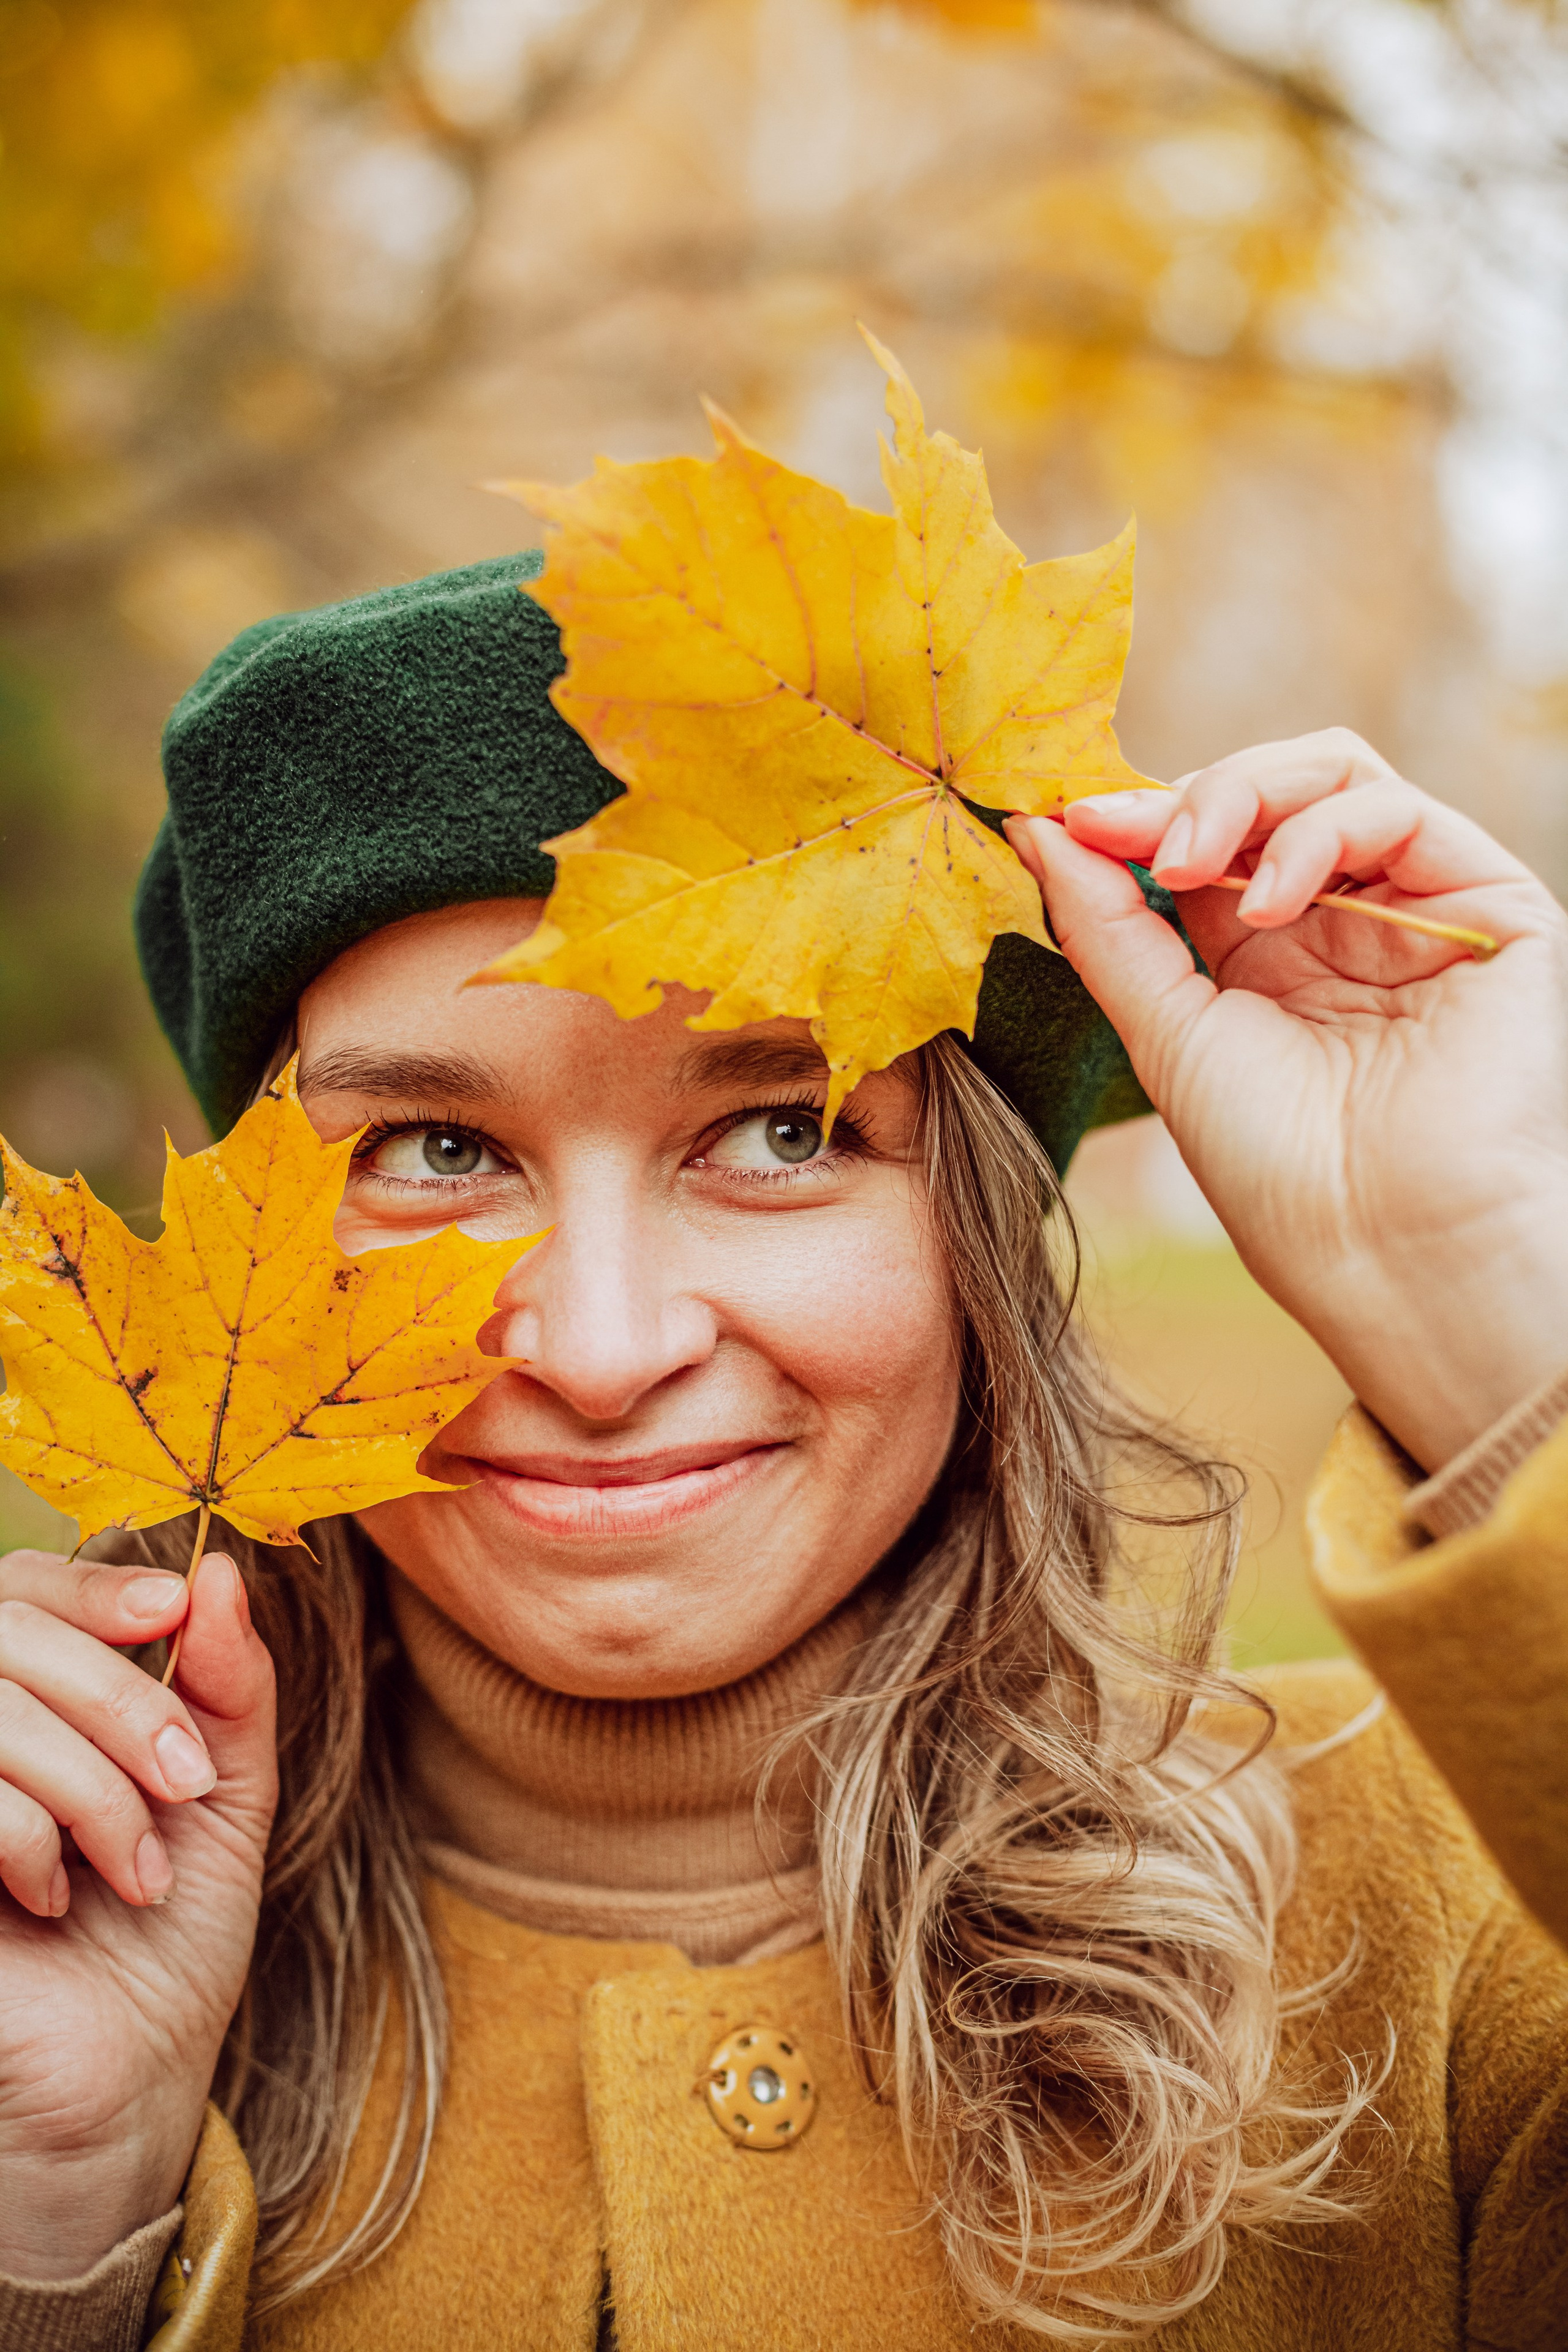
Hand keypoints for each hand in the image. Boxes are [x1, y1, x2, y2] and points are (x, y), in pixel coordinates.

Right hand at [0, 1549, 274, 2279]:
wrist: (124, 2084)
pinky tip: (56, 1896)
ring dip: (93, 1785)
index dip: (96, 1584)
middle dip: (123, 1701)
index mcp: (33, 1700)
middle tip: (187, 1782)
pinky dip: (32, 1837)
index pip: (30, 1584)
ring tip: (137, 1866)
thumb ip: (225, 1683)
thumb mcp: (223, 1793)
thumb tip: (219, 1572)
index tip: (171, 1611)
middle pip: (13, 1628)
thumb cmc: (168, 1941)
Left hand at [1007, 729, 1567, 1470]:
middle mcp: (1344, 926)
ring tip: (1189, 866)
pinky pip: (1397, 811)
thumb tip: (1038, 827)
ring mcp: (1416, 910)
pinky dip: (1314, 831)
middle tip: (1122, 833)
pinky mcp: (1489, 906)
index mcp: (1266, 961)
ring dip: (1241, 796)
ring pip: (1331, 778)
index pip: (1201, 843)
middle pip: (1265, 793)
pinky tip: (1265, 903)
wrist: (1388, 1245)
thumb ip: (1106, 926)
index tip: (1064, 821)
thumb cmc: (1279, 1171)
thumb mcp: (1164, 1033)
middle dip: (1181, 798)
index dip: (1132, 820)